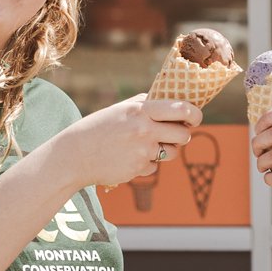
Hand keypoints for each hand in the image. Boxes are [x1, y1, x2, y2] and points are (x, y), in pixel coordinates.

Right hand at [64, 94, 201, 187]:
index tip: (196, 117)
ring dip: (167, 149)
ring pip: (172, 152)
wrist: (75, 155)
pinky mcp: (139, 169)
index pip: (181, 109)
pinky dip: (147, 163)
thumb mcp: (120, 109)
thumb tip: (170, 101)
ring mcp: (143, 151)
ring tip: (147, 146)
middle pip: (183, 134)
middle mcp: (144, 130)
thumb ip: (144, 104)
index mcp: (140, 110)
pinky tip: (129, 157)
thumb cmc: (97, 128)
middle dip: (183, 135)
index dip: (195, 114)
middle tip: (176, 133)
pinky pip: (155, 166)